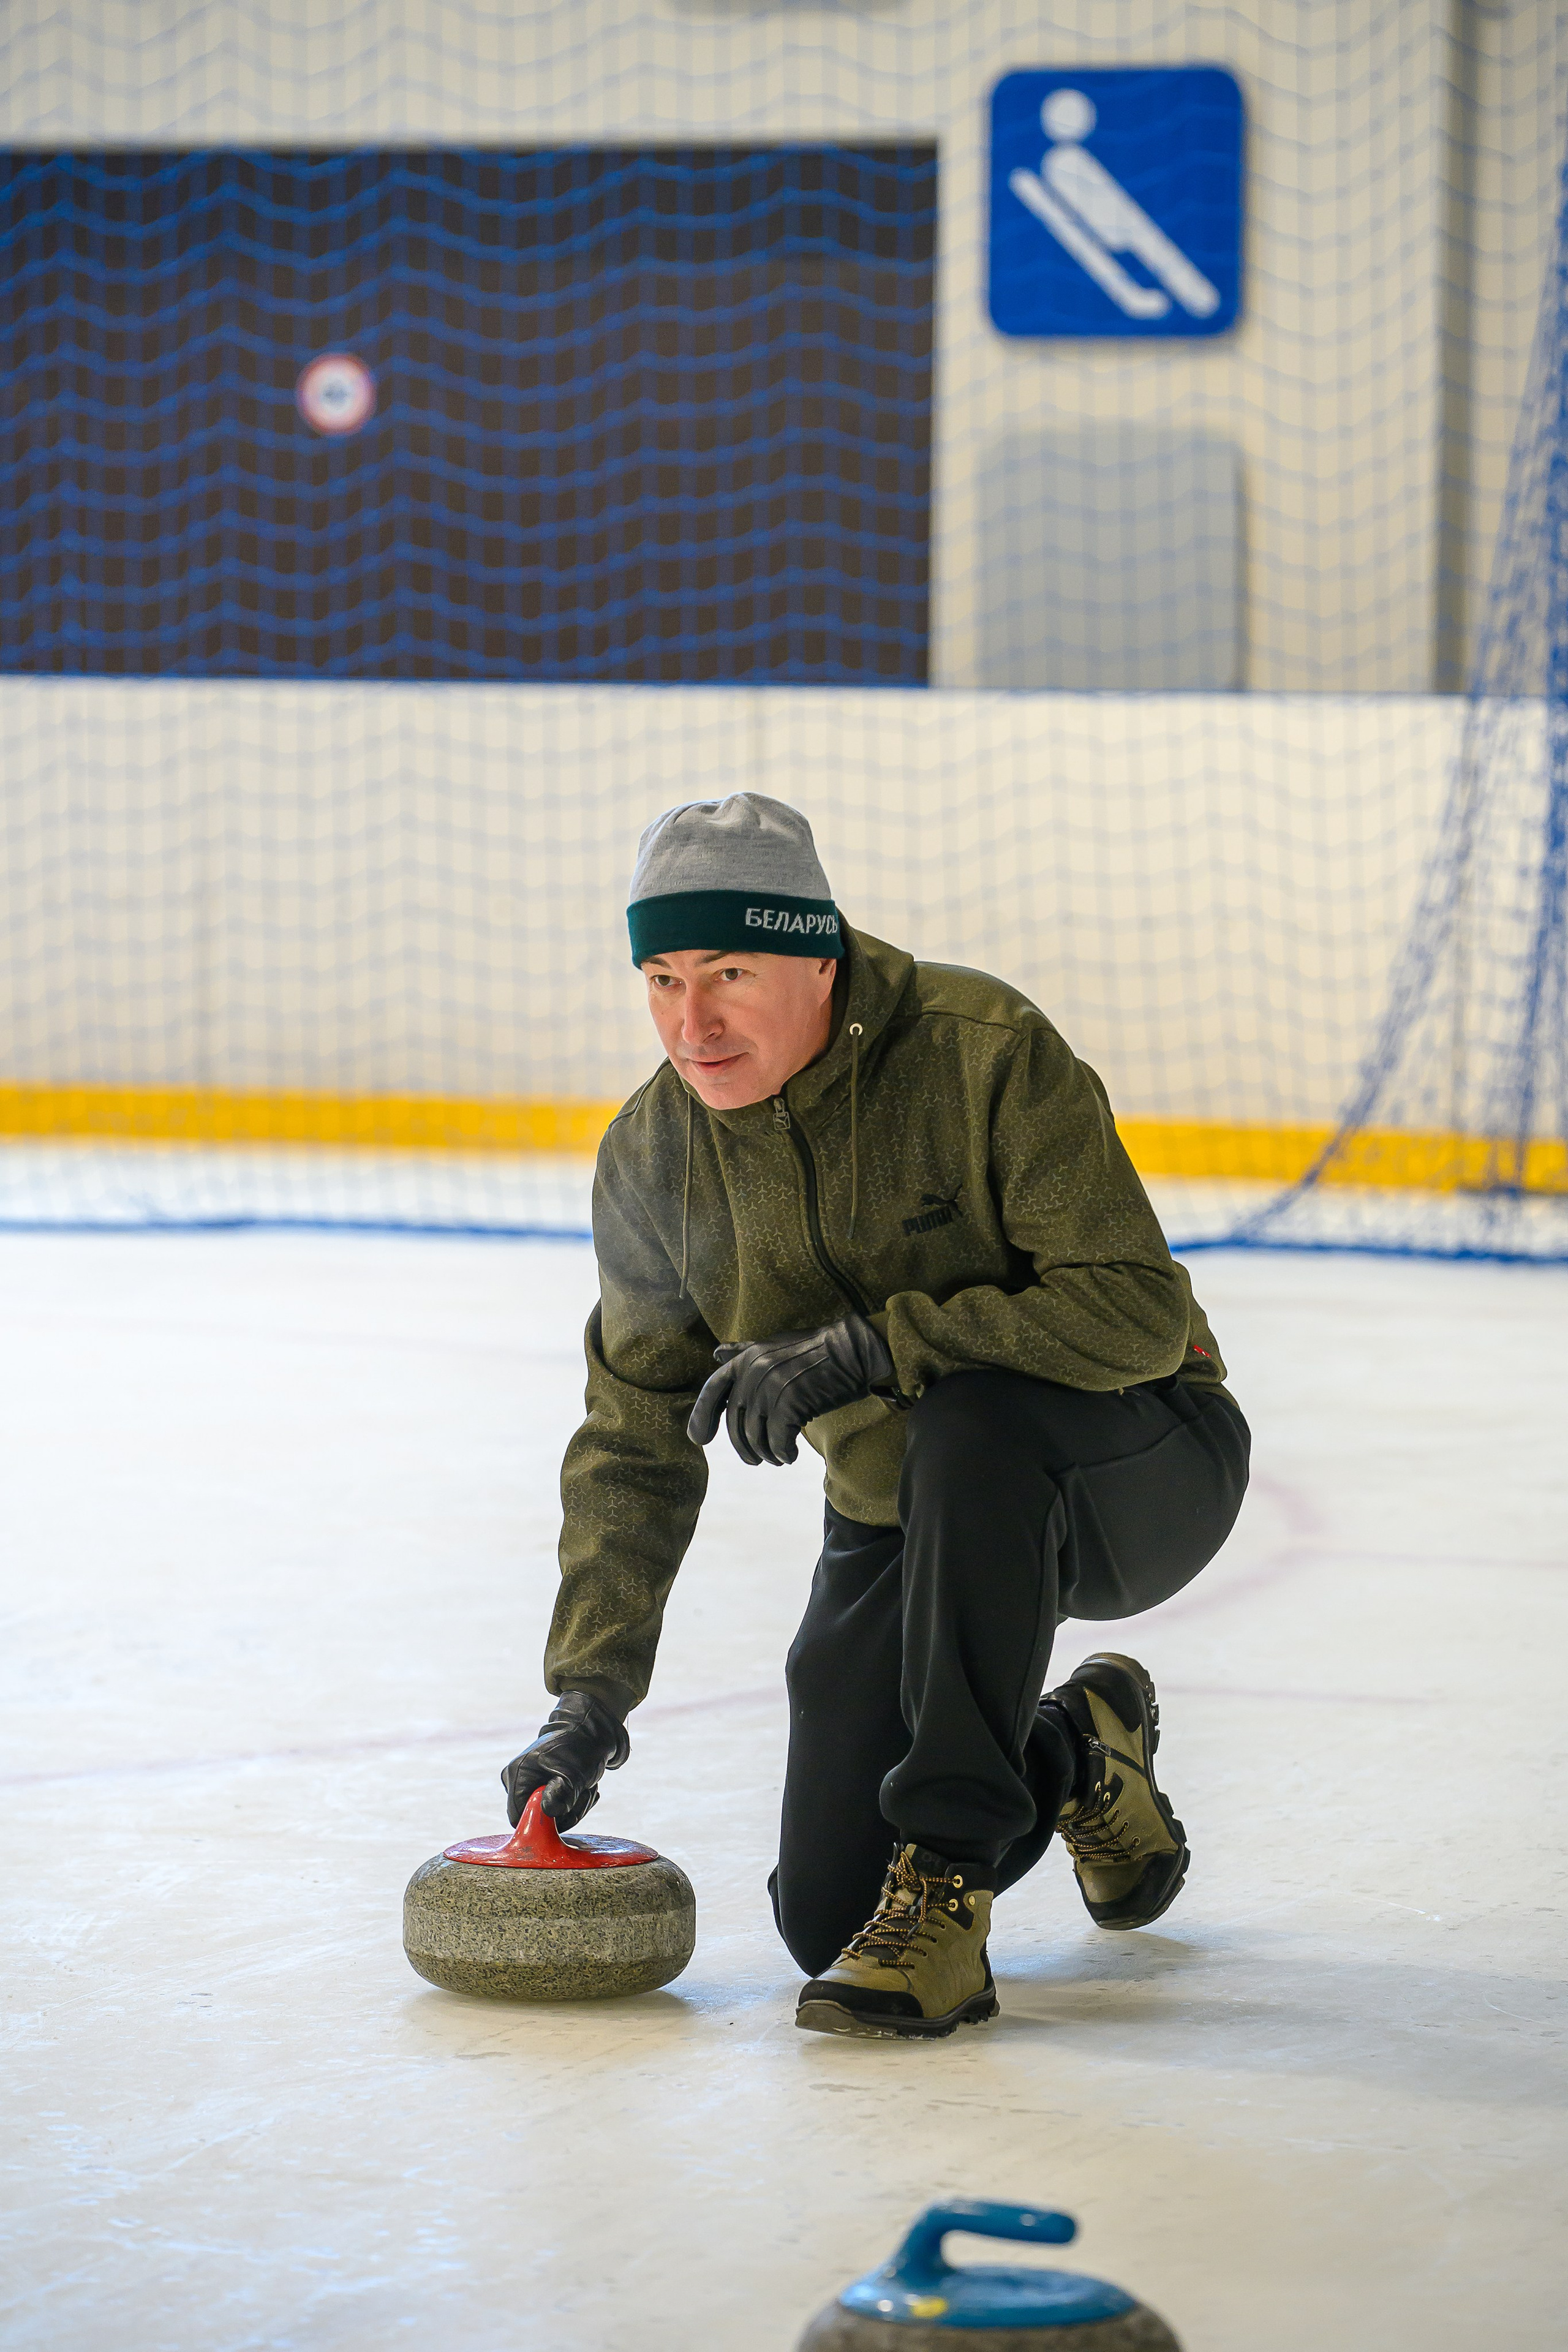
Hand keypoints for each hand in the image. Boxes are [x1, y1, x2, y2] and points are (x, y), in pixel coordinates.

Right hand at [500, 1690, 629, 1827]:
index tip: (566, 1807)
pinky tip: (584, 1788)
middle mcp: (516, 1779)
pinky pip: (555, 1807)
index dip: (542, 1821)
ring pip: (549, 1814)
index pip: (518, 1818)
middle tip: (584, 1794)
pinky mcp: (540, 1785)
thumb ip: (560, 1796)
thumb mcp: (574, 1775)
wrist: (591, 1731)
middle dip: (565, 1813)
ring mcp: (528, 1782)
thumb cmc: (580, 1749)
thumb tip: (548, 1812)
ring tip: (586, 1788)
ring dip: (573, 1807)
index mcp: (518, 1774)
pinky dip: (572, 1802)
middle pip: (536, 1817)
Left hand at [686, 1313, 896, 1466]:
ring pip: (756, 1436)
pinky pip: (778, 1441)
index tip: (697, 1439)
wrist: (852, 1351)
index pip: (712, 1390)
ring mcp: (771, 1388)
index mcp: (747, 1358)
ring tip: (778, 1458)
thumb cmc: (816, 1351)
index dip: (701, 1416)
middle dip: (742, 1447)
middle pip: (734, 1422)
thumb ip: (744, 1352)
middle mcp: (754, 1372)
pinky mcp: (791, 1403)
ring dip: (766, 1454)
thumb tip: (717, 1352)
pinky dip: (783, 1453)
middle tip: (754, 1461)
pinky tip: (791, 1456)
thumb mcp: (774, 1346)